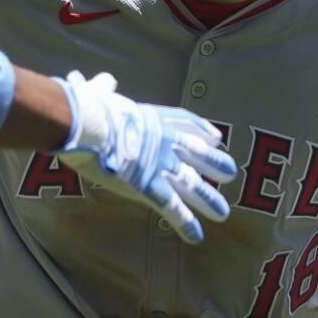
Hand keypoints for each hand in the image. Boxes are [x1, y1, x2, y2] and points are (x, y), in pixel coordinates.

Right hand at [55, 71, 235, 243]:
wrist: (87, 124)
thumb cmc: (88, 107)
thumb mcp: (98, 92)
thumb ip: (104, 89)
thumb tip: (103, 81)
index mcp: (153, 118)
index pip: (185, 122)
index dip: (201, 130)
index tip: (215, 137)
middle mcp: (164, 142)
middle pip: (198, 154)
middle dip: (215, 164)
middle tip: (230, 174)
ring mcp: (160, 165)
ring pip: (192, 185)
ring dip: (208, 199)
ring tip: (222, 213)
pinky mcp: (149, 186)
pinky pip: (172, 208)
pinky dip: (185, 223)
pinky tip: (197, 236)